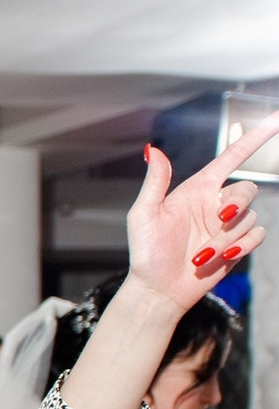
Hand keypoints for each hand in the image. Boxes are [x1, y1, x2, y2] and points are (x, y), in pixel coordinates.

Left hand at [127, 118, 278, 311]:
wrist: (158, 288)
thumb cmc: (147, 252)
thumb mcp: (144, 214)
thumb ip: (155, 182)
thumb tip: (154, 150)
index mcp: (196, 189)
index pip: (231, 158)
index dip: (254, 139)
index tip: (275, 120)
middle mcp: (215, 203)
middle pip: (247, 189)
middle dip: (236, 203)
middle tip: (219, 218)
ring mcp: (228, 225)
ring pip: (250, 217)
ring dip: (227, 237)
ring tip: (200, 255)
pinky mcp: (238, 245)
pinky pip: (257, 235)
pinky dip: (243, 245)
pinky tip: (221, 257)